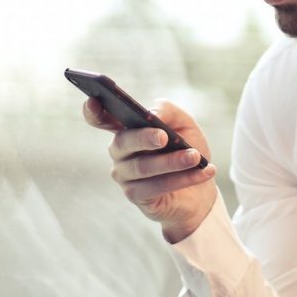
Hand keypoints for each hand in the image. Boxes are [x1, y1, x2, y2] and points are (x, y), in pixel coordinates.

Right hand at [85, 97, 216, 242]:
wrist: (200, 188)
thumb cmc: (187, 149)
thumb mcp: (184, 124)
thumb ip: (168, 111)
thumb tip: (152, 114)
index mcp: (127, 128)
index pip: (101, 118)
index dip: (93, 111)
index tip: (92, 99)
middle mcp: (120, 151)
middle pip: (123, 142)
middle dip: (144, 138)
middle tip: (164, 136)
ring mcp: (124, 175)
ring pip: (143, 167)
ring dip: (173, 161)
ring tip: (195, 157)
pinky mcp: (136, 196)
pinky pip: (156, 186)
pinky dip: (183, 178)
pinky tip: (203, 172)